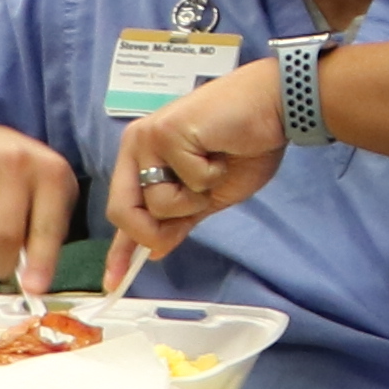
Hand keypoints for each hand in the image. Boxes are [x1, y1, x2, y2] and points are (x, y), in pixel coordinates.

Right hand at [0, 123, 80, 294]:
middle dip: (3, 263)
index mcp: (52, 172)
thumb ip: (49, 233)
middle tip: (2, 271)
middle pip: (4, 235)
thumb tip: (34, 281)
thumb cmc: (29, 183)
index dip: (41, 261)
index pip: (46, 226)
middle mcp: (17, 164)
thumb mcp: (53, 198)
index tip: (35, 289)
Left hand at [105, 61, 292, 267]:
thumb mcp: (211, 195)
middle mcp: (138, 146)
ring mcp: (149, 139)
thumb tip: (154, 251)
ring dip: (195, 197)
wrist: (275, 107)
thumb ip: (180, 220)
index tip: (114, 282)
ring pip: (157, 203)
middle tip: (195, 206)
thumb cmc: (247, 144)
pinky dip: (211, 176)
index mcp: (143, 159)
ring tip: (215, 166)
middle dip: (158, 227)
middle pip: (124, 212)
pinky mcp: (167, 133)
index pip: (124, 210)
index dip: (119, 249)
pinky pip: (185, 182)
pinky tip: (220, 152)